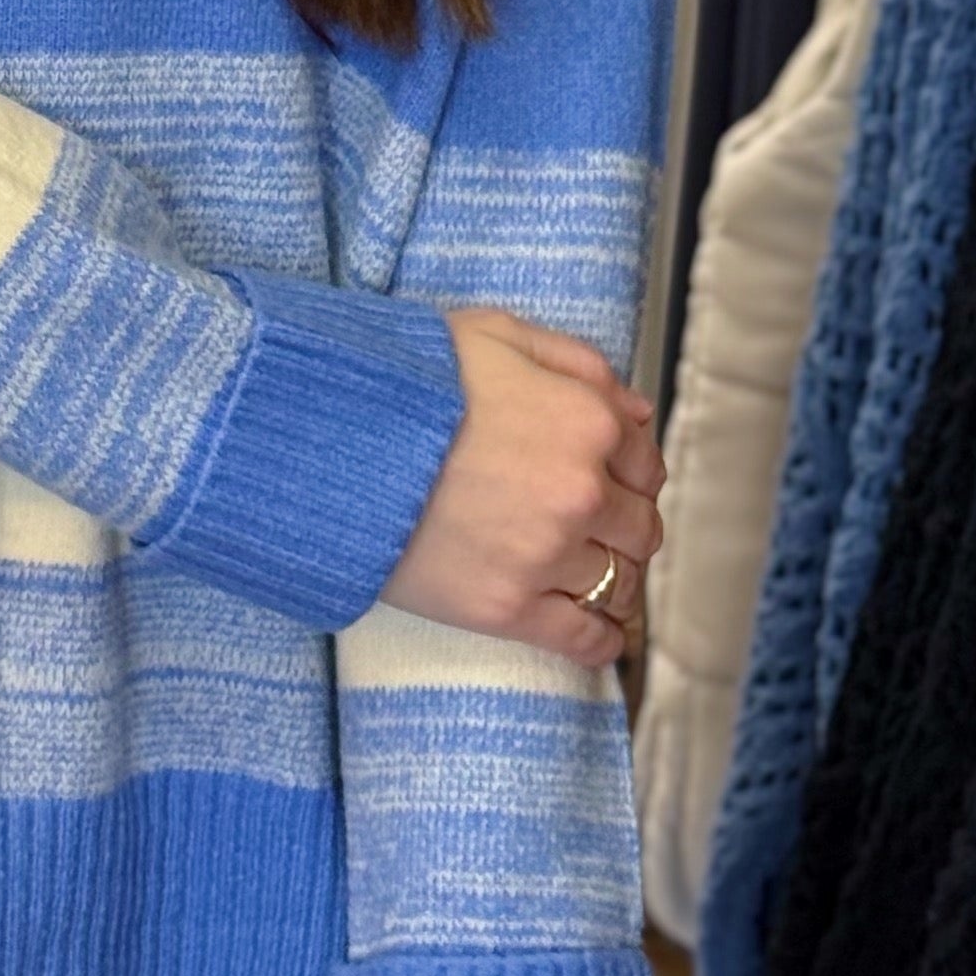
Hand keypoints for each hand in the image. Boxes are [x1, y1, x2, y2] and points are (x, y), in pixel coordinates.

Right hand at [379, 310, 660, 665]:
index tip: (609, 481)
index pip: (646, 463)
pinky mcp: (508, 607)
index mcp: (587, 422)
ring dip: (613, 580)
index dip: (629, 472)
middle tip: (595, 528)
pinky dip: (600, 640)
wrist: (329, 442)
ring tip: (588, 576)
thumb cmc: (404, 381)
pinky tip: (596, 634)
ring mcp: (546, 555)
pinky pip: (583, 638)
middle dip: (623, 527)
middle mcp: (581, 491)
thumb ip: (576, 362)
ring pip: (619, 583)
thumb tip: (637, 408)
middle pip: (638, 528)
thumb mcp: (493, 335)